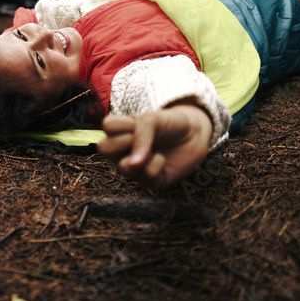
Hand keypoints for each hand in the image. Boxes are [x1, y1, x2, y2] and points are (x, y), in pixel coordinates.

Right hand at [97, 103, 212, 190]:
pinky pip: (145, 177)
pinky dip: (156, 165)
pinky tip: (162, 159)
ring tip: (154, 150)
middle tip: (141, 136)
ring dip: (142, 156)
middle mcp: (122, 149)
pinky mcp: (149, 180)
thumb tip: (133, 164)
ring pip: (123, 167)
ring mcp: (134, 166)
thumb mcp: (153, 119)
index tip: (136, 122)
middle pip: (104, 147)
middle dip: (126, 140)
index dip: (122, 124)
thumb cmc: (169, 123)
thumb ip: (140, 135)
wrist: (195, 135)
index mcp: (119, 130)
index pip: (106, 126)